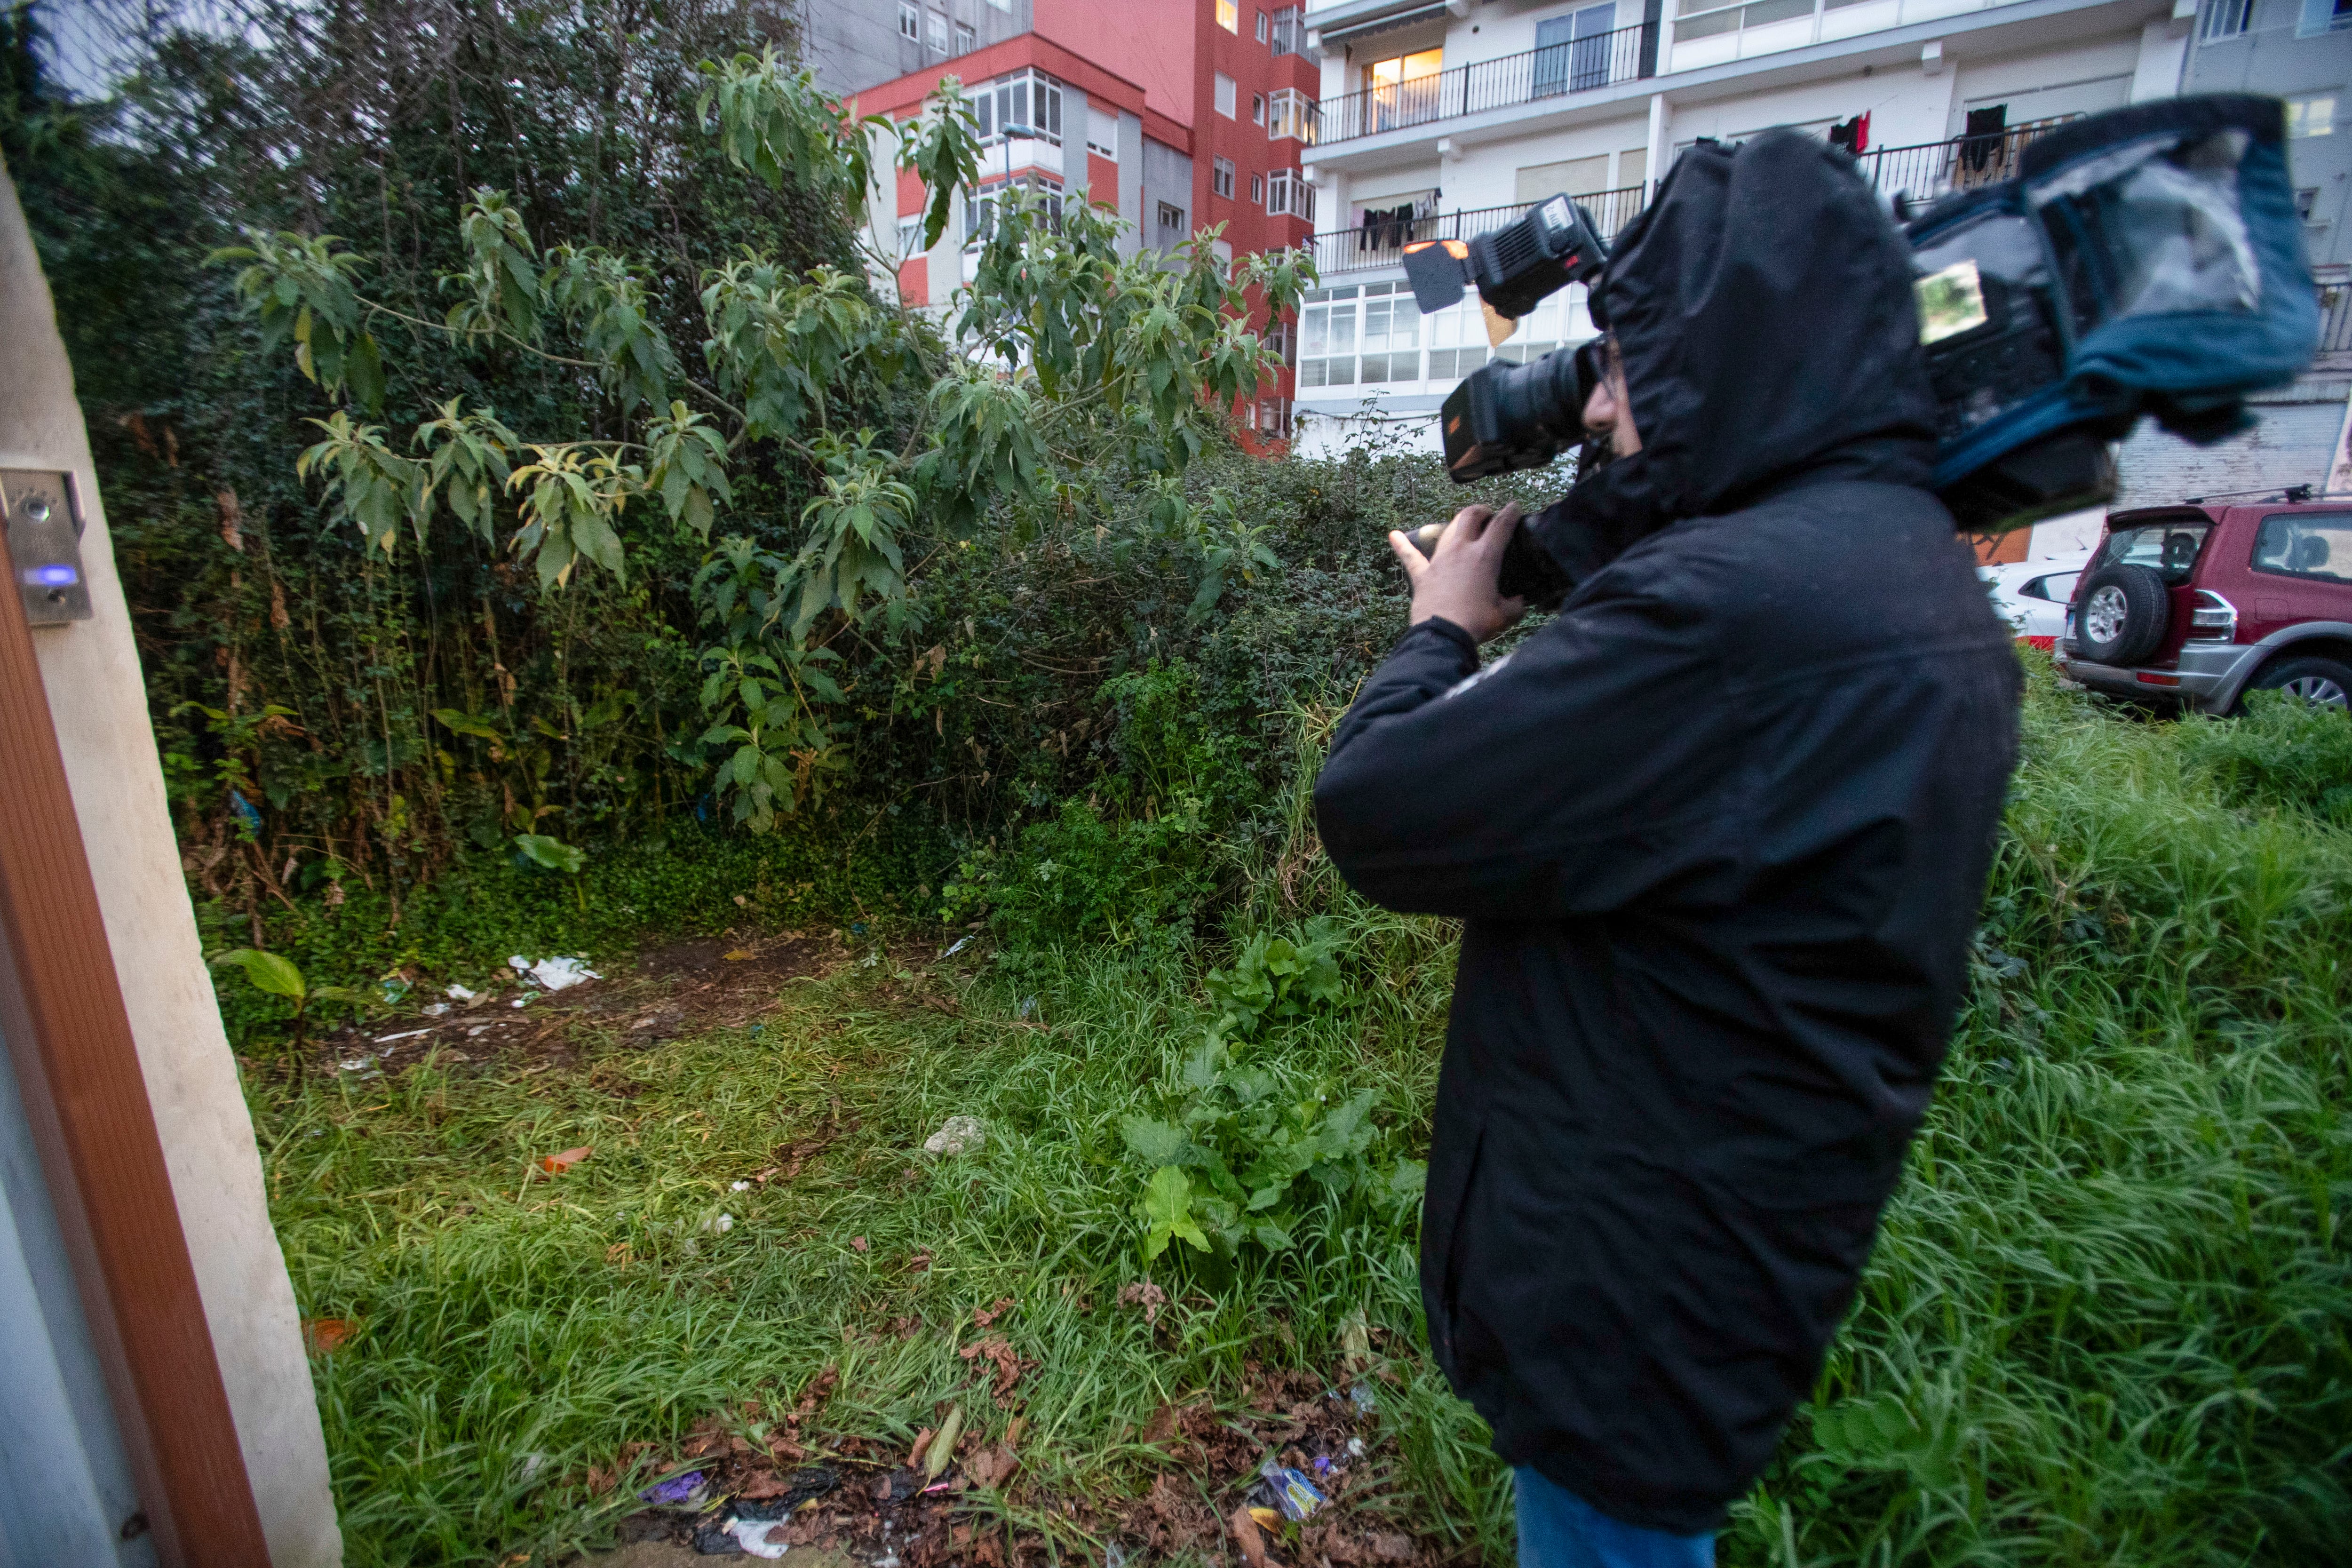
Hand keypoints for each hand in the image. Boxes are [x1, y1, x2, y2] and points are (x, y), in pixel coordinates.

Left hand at [1388, 503, 1527, 643]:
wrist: (1443, 635)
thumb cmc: (1475, 623)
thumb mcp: (1505, 615)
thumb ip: (1516, 605)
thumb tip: (1520, 601)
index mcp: (1485, 556)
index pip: (1501, 524)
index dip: (1510, 512)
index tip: (1514, 507)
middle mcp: (1461, 550)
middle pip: (1469, 516)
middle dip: (1480, 510)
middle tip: (1487, 515)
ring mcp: (1439, 560)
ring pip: (1447, 530)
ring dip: (1456, 523)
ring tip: (1463, 525)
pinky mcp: (1422, 574)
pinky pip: (1410, 556)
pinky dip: (1402, 545)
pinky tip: (1393, 536)